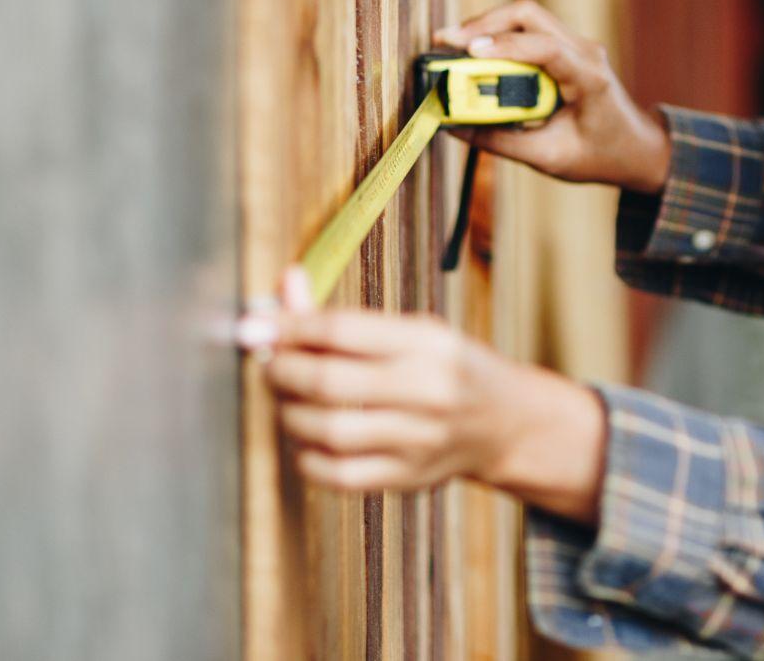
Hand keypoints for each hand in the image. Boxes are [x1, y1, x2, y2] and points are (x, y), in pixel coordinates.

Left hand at [239, 265, 607, 522]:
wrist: (505, 422)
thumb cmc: (448, 367)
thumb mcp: (413, 329)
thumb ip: (346, 316)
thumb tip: (285, 286)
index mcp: (429, 342)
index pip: (343, 329)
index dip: (289, 326)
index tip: (257, 325)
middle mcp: (428, 390)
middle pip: (328, 381)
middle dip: (281, 369)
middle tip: (268, 361)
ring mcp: (419, 439)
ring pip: (328, 430)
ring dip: (289, 412)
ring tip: (287, 398)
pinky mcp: (408, 478)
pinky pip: (338, 474)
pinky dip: (307, 456)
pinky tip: (307, 437)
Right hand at [434, 0, 670, 192]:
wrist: (635, 147)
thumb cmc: (600, 154)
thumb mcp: (549, 157)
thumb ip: (501, 142)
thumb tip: (454, 127)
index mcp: (590, 78)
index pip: (546, 47)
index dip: (505, 45)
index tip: (468, 52)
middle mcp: (584, 51)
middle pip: (529, 14)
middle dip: (483, 23)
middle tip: (444, 42)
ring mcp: (576, 44)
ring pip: (525, 16)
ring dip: (486, 26)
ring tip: (450, 46)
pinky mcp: (565, 47)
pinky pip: (527, 29)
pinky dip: (498, 35)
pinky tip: (473, 52)